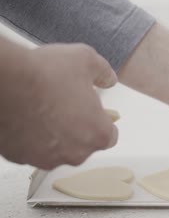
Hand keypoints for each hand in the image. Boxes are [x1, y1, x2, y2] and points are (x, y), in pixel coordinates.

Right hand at [0, 43, 117, 169]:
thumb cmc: (44, 75)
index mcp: (97, 133)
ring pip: (57, 149)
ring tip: (44, 108)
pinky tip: (27, 117)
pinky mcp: (21, 157)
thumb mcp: (86, 60)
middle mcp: (75, 152)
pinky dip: (31, 137)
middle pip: (83, 144)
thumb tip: (108, 78)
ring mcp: (47, 158)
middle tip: (67, 104)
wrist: (3, 83)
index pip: (109, 136)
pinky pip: (32, 149)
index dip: (101, 121)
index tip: (95, 112)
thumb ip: (103, 72)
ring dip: (55, 134)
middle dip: (78, 127)